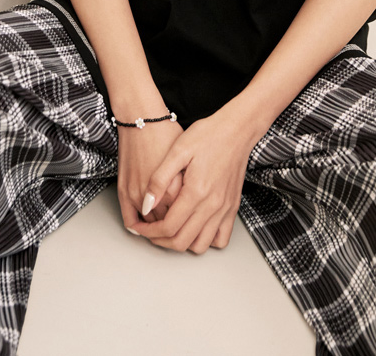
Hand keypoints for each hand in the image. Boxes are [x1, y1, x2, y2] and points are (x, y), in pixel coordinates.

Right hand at [115, 111, 184, 233]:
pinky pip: (130, 220)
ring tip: (165, 225)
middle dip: (174, 228)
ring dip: (157, 228)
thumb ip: (190, 185)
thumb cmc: (166, 134)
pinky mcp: (124, 191)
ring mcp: (138, 195)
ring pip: (150, 226)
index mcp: (176, 190)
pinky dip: (138, 227)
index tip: (192, 221)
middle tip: (180, 225)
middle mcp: (156, 196)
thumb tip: (196, 203)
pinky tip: (145, 226)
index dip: (189, 222)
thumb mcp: (186, 160)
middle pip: (168, 226)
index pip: (184, 220)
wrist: (142, 119)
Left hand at [126, 104, 258, 253]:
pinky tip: (194, 227)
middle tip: (149, 231)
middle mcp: (212, 206)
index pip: (168, 227)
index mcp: (196, 192)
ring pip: (201, 245)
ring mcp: (225, 210)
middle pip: (182, 242)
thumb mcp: (177, 150)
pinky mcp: (232, 208)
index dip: (149, 231)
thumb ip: (160, 179)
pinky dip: (206, 240)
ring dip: (181, 243)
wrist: (237, 130)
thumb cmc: (207, 135)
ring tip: (168, 230)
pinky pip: (220, 239)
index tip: (139, 226)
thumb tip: (146, 205)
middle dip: (161, 241)